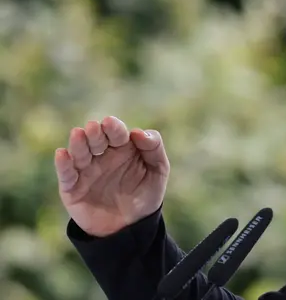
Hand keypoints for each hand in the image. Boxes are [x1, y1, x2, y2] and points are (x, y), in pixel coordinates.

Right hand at [54, 116, 169, 237]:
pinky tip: (62, 154)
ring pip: (79, 153)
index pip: (116, 133)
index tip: (111, 123)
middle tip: (94, 127)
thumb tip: (137, 132)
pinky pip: (66, 175)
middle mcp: (102, 156)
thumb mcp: (158, 170)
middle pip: (96, 140)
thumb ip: (154, 148)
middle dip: (95, 133)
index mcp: (122, 147)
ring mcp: (85, 171)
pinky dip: (63, 164)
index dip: (113, 127)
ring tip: (78, 134)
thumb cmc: (145, 195)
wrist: (131, 228)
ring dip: (78, 144)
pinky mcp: (72, 188)